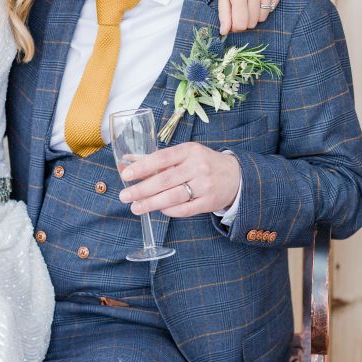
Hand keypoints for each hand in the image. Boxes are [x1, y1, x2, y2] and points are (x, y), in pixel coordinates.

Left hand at [119, 143, 240, 217]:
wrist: (237, 176)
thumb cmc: (203, 164)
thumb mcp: (184, 155)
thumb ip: (156, 159)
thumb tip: (127, 161)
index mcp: (189, 151)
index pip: (162, 158)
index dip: (142, 166)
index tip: (126, 175)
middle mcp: (198, 166)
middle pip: (165, 180)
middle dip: (142, 189)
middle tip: (125, 196)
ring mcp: (205, 185)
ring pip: (174, 196)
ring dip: (152, 203)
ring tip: (135, 208)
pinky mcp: (209, 202)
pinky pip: (185, 209)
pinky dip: (169, 211)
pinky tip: (158, 210)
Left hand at [216, 0, 281, 34]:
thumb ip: (224, 13)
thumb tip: (225, 32)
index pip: (241, 24)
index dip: (236, 27)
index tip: (233, 23)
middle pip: (253, 22)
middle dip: (245, 20)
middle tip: (240, 10)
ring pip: (263, 16)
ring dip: (255, 13)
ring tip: (248, 1)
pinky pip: (273, 6)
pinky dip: (265, 5)